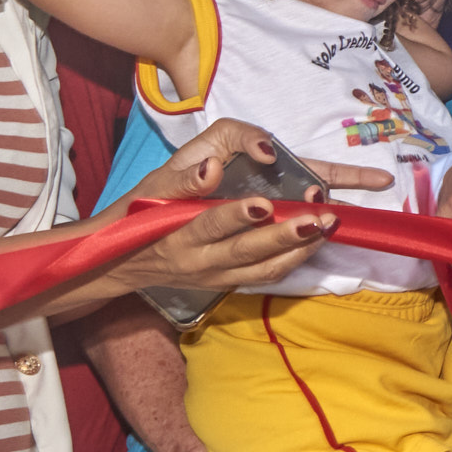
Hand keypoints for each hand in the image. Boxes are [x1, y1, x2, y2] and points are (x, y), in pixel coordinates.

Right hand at [98, 120, 392, 295]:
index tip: (263, 204)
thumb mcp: (154, 187)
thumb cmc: (141, 213)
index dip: (236, 215)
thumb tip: (213, 168)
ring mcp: (217, 276)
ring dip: (300, 249)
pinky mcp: (228, 282)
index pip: (210, 224)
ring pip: (263, 268)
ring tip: (327, 226)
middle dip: (286, 235)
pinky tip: (316, 240)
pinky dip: (294, 260)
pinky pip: (265, 276)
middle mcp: (200, 260)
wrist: (124, 260)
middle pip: (247, 251)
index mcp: (178, 233)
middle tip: (318, 217)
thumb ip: (185, 180)